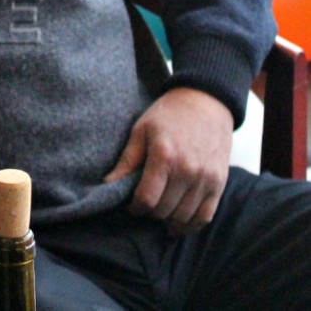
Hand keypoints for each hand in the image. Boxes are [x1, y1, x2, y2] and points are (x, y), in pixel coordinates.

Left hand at [103, 87, 233, 233]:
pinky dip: (191, 225)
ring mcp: (206, 179)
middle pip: (164, 210)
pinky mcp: (220, 183)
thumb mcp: (141, 130)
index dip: (135, 207)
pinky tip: (179, 225)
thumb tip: (108, 184)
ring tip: (159, 214)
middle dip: (150, 213)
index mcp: (165, 156)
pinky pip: (206, 215)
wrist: (206, 103)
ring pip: (184, 216)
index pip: (147, 198)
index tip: (130, 205)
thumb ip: (127, 160)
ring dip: (169, 221)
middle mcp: (188, 170)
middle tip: (144, 206)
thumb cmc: (168, 115)